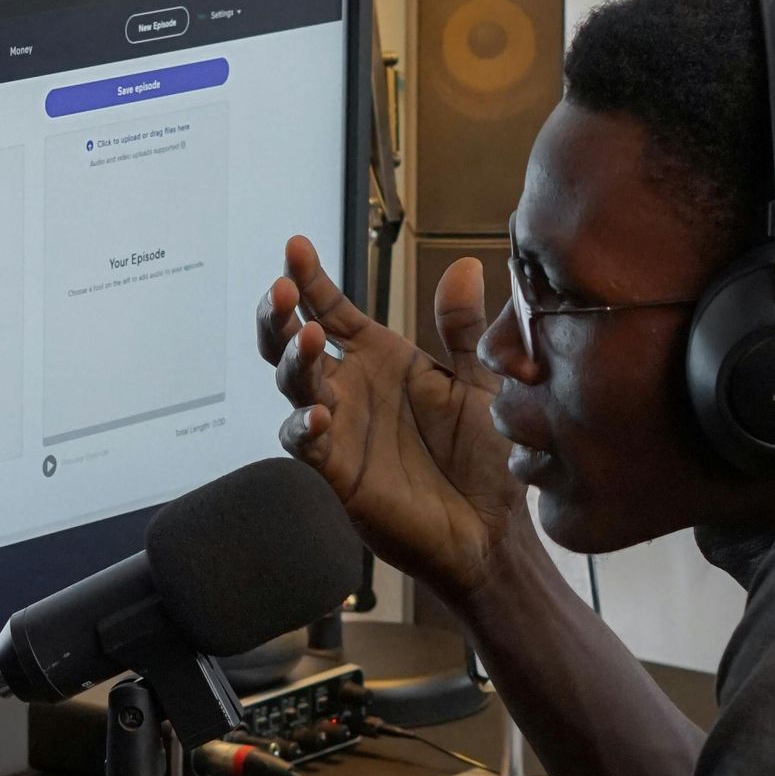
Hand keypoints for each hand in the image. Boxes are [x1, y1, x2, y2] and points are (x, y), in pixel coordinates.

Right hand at [257, 234, 526, 603]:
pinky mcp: (339, 471)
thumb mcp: (481, 382)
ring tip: (307, 338)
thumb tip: (463, 266)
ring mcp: (340, 428)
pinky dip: (304, 426)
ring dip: (292, 360)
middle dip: (281, 314)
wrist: (493, 530)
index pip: (331, 309)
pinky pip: (307, 444)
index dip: (310, 279)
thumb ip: (464, 329)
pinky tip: (318, 413)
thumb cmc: (487, 457)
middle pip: (294, 341)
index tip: (296, 245)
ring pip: (293, 385)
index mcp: (380, 359)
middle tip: (283, 290)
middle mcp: (351, 388)